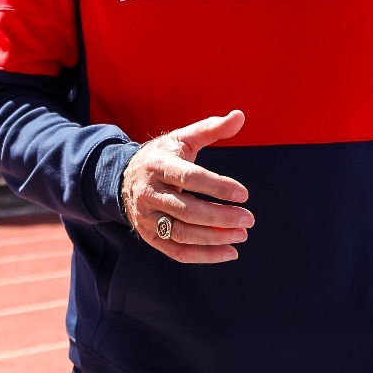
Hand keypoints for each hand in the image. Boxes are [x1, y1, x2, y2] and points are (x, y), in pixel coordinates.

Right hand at [119, 111, 252, 263]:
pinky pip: (177, 252)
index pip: (190, 178)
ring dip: (215, 238)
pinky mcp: (149, 235)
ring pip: (182, 233)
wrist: (124, 178)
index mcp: (158, 165)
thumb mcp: (182, 138)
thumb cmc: (163, 157)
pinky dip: (204, 256)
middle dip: (221, 217)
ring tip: (242, 235)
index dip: (218, 187)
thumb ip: (211, 128)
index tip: (244, 195)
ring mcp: (147, 217)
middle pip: (187, 210)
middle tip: (249, 219)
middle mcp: (148, 192)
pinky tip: (229, 253)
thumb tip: (240, 116)